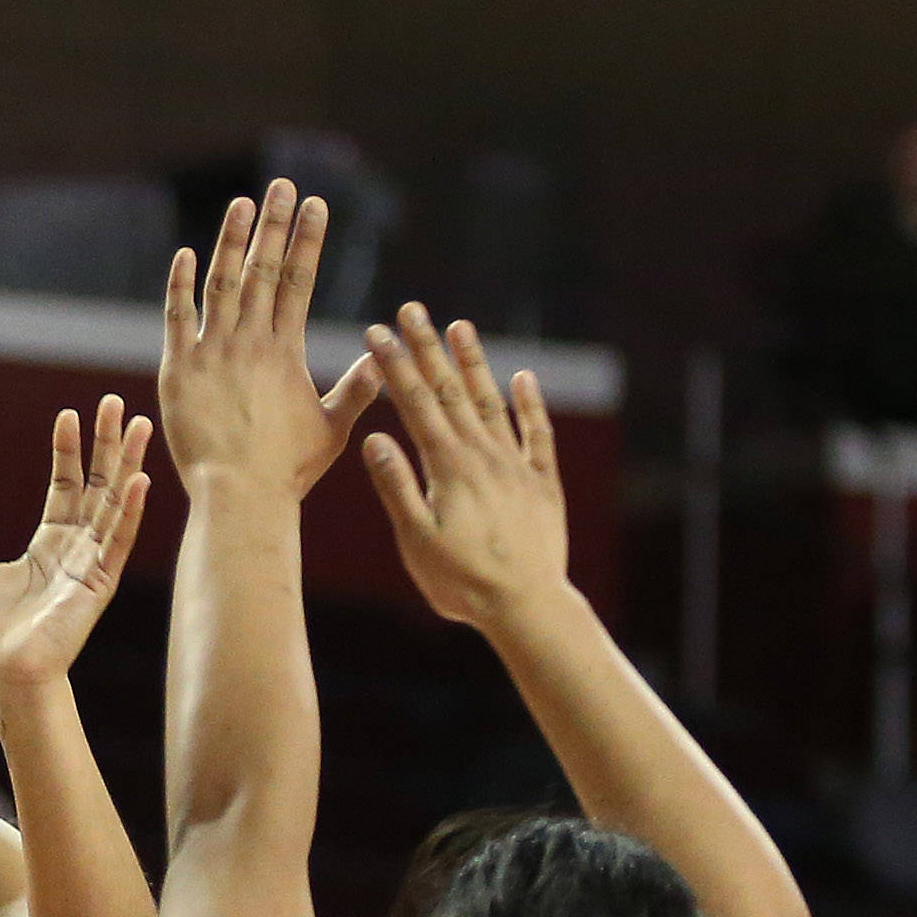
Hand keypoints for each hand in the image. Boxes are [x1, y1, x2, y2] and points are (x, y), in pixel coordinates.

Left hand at [0, 396, 152, 703]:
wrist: (5, 669)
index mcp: (50, 543)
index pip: (65, 485)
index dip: (67, 451)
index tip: (68, 415)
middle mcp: (76, 547)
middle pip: (97, 485)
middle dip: (107, 444)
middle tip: (116, 404)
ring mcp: (91, 563)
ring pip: (114, 504)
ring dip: (127, 464)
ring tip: (140, 426)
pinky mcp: (99, 583)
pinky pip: (117, 542)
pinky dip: (129, 512)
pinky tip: (140, 481)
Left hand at [153, 182, 371, 498]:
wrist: (240, 497)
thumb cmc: (287, 471)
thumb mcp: (331, 429)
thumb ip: (355, 389)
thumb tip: (382, 356)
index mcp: (285, 352)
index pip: (299, 281)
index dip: (307, 240)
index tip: (315, 204)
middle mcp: (250, 343)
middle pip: (263, 270)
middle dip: (274, 224)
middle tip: (282, 184)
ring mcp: (212, 353)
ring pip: (222, 283)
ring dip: (233, 240)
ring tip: (243, 203)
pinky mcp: (178, 371)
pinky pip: (177, 318)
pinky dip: (181, 285)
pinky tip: (187, 254)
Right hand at [358, 309, 571, 635]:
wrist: (527, 606)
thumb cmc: (463, 582)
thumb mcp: (417, 541)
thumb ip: (397, 487)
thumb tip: (374, 438)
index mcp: (448, 467)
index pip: (415, 404)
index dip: (394, 365)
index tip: (376, 331)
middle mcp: (483, 455)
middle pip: (450, 391)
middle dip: (427, 348)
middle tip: (411, 310)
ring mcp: (516, 466)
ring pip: (491, 402)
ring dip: (473, 363)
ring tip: (459, 326)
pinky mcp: (542, 483)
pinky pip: (538, 434)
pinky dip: (530, 404)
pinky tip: (523, 378)